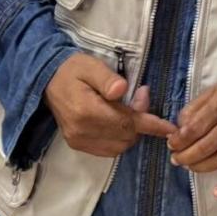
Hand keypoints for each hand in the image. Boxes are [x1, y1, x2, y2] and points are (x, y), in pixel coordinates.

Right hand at [44, 52, 175, 156]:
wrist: (47, 81)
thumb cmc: (73, 70)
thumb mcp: (90, 66)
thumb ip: (107, 78)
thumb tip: (122, 90)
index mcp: (86, 112)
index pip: (126, 123)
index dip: (151, 125)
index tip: (170, 128)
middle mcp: (81, 132)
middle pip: (126, 136)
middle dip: (141, 120)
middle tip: (141, 95)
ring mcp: (79, 141)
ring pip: (120, 146)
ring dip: (132, 131)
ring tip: (130, 107)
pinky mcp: (78, 145)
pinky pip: (108, 149)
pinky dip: (121, 138)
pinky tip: (121, 120)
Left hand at [168, 72, 216, 197]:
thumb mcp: (215, 90)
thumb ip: (195, 108)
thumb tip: (178, 130)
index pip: (195, 127)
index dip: (179, 140)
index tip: (172, 144)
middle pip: (207, 145)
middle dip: (186, 156)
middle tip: (176, 159)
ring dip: (201, 167)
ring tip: (189, 167)